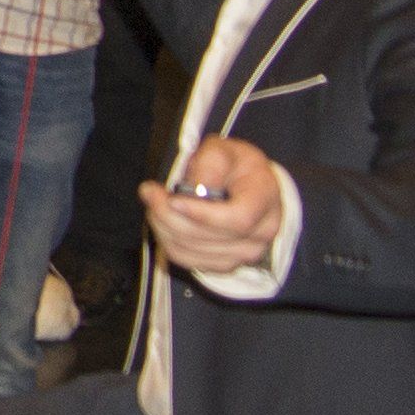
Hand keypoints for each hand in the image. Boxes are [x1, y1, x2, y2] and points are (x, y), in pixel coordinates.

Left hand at [141, 136, 282, 275]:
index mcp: (265, 198)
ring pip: (193, 251)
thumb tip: (192, 189)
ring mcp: (245, 253)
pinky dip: (168, 240)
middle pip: (209, 237)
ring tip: (154, 202)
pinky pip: (188, 259)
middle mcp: (261, 232)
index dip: (202, 214)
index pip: (238, 219)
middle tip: (149, 192)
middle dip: (170, 216)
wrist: (248, 186)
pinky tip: (162, 219)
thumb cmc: (235, 165)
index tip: (173, 199)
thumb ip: (209, 164)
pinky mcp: (225, 263)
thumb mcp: (223, 150)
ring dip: (164, 227)